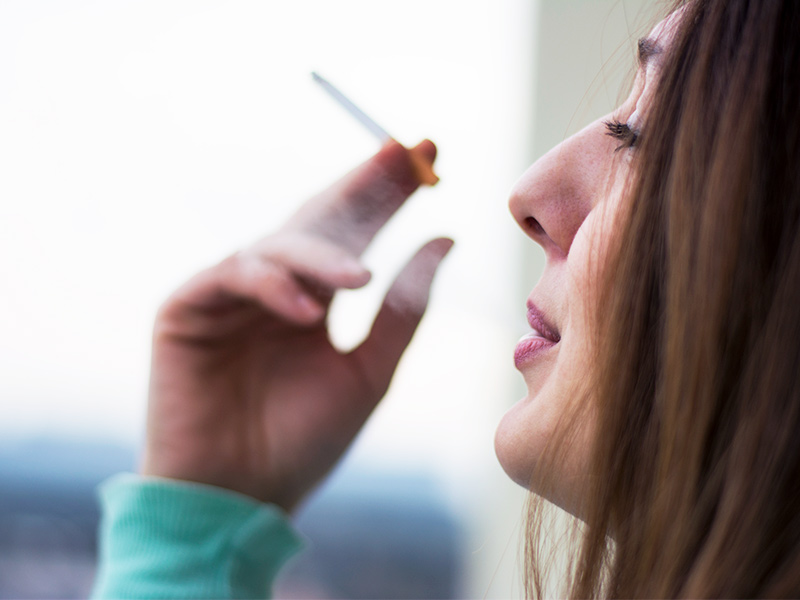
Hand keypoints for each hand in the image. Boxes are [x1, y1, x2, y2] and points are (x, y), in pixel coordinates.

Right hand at [141, 140, 451, 510]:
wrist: (240, 498)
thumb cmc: (305, 440)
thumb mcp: (371, 370)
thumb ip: (404, 307)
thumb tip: (447, 237)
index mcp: (316, 299)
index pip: (355, 231)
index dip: (389, 192)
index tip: (429, 152)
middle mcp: (275, 287)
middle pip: (320, 218)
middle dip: (361, 185)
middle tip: (402, 150)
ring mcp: (230, 294)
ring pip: (277, 245)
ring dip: (319, 254)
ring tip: (357, 279)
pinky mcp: (187, 308)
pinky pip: (232, 279)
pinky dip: (270, 287)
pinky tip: (304, 311)